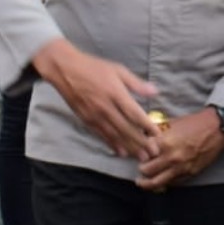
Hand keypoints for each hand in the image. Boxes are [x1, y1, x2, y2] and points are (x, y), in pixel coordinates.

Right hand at [33, 39, 160, 160]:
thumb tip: (155, 91)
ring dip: (129, 148)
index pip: (134, 113)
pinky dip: (112, 144)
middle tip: (153, 153)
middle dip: (141, 142)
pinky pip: (102, 135)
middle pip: (126, 128)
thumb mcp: (118, 70)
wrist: (65, 70)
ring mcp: (95, 115)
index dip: (146, 126)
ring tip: (141, 157)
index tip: (158, 135)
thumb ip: (136, 83)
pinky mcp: (86, 120)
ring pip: (115, 135)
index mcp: (115, 93)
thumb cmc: (94, 67)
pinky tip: (121, 152)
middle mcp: (106, 107)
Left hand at [136, 107, 223, 191]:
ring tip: (142, 182)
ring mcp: (180, 167)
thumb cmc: (195, 123)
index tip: (134, 153)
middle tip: (139, 167)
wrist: (217, 128)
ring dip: (146, 183)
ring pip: (156, 182)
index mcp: (165, 142)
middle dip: (140, 168)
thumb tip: (144, 136)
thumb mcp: (172, 123)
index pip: (141, 153)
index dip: (136, 153)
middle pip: (145, 170)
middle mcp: (171, 157)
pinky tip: (160, 181)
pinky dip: (163, 183)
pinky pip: (172, 183)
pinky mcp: (189, 173)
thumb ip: (157, 131)